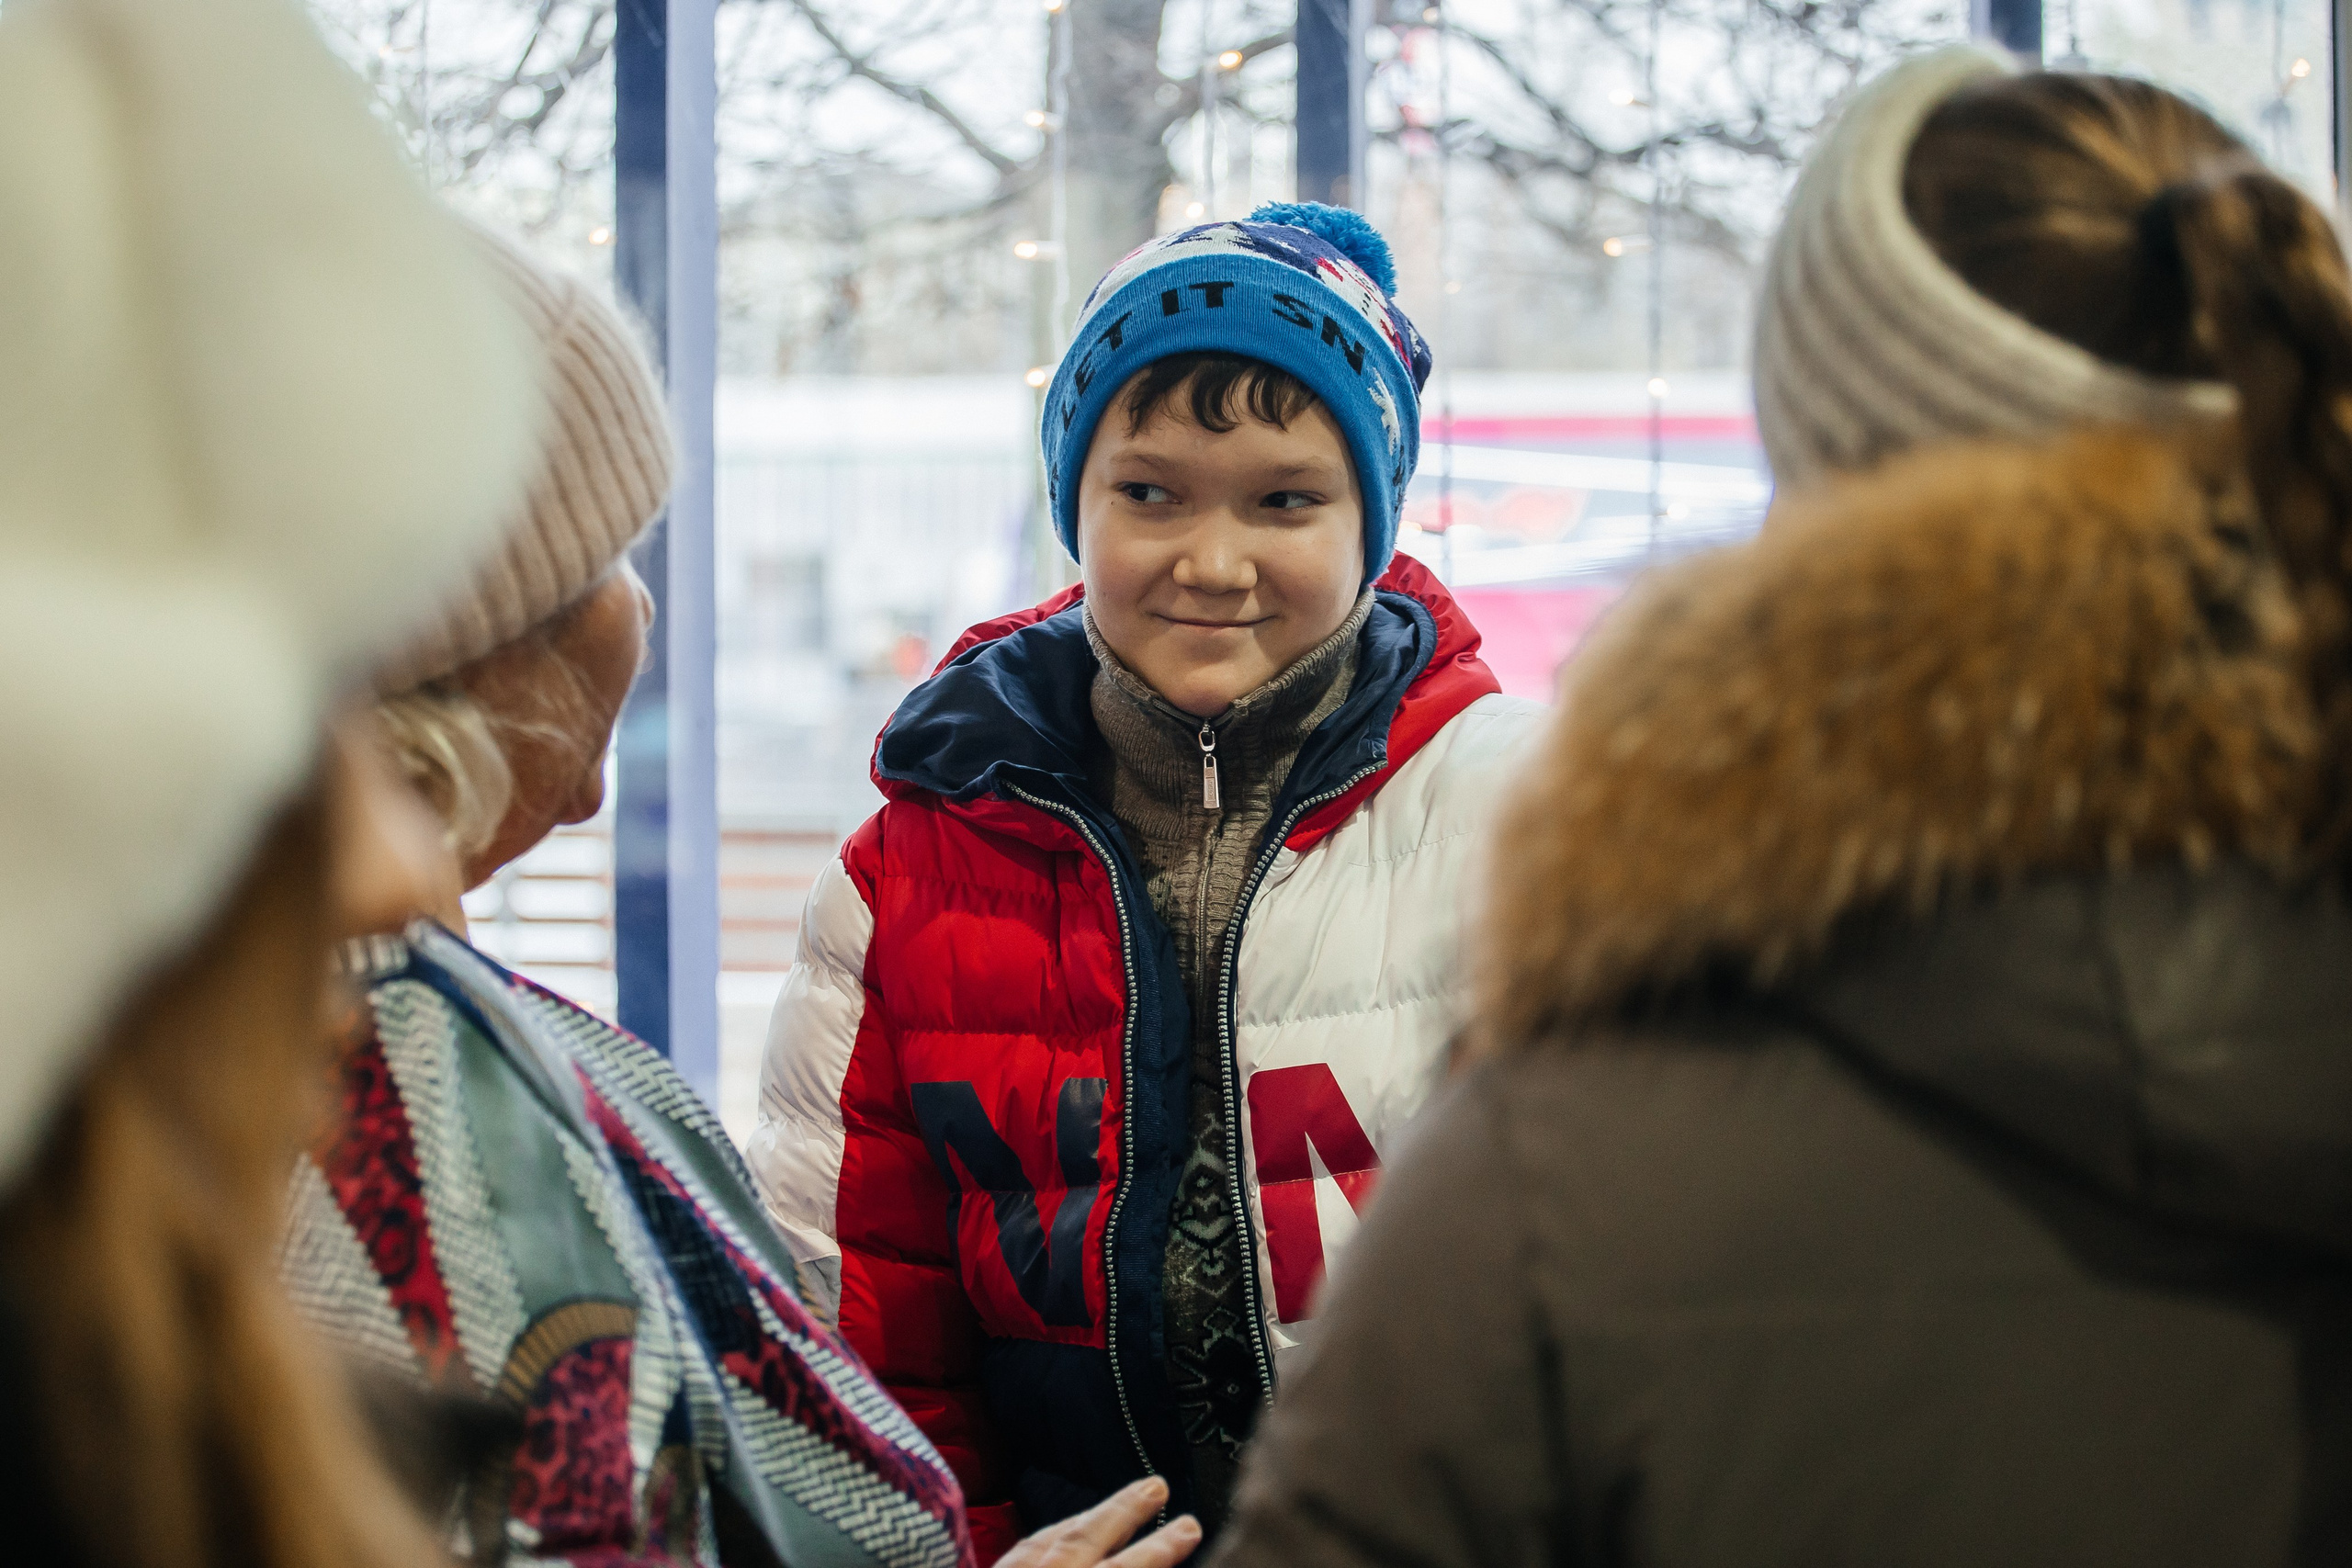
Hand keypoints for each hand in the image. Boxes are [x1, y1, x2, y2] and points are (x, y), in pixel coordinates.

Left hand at [997, 1478, 1202, 1567]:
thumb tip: (1148, 1561)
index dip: (1162, 1548)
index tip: (1190, 1527)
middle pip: (1087, 1539)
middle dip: (1127, 1510)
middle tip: (1158, 1486)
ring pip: (1053, 1537)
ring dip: (1091, 1515)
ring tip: (1121, 1498)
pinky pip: (1022, 1551)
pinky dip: (1050, 1535)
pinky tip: (1061, 1530)